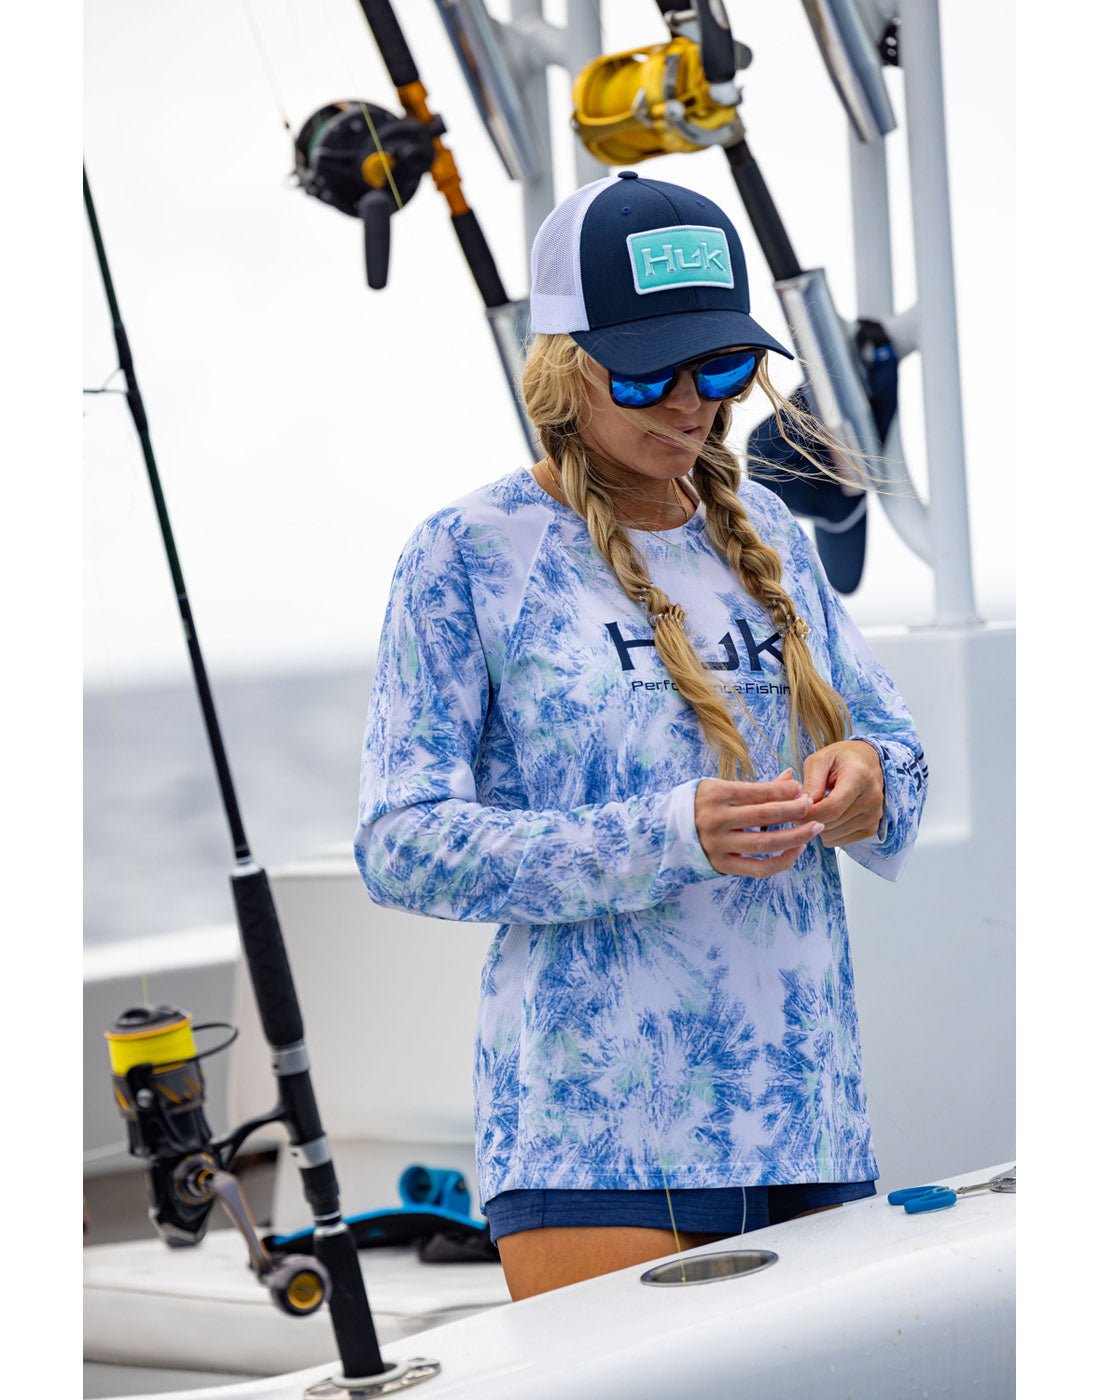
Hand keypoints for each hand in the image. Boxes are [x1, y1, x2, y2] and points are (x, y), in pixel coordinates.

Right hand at [694, 769, 823, 876]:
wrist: (667, 830)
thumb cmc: (702, 805)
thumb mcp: (723, 788)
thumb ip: (759, 787)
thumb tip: (792, 778)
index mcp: (716, 794)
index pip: (759, 793)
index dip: (785, 792)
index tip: (802, 791)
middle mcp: (716, 819)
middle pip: (765, 816)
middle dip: (794, 811)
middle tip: (812, 807)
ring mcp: (718, 844)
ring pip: (765, 843)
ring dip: (795, 836)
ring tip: (814, 829)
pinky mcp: (722, 865)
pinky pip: (758, 868)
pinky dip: (781, 861)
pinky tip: (796, 851)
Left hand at [801, 741, 883, 847]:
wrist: (866, 762)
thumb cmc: (841, 759)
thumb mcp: (820, 760)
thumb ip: (811, 782)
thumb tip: (803, 805)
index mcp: (859, 777)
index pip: (832, 807)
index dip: (808, 813)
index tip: (793, 809)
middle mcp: (871, 798)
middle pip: (831, 822)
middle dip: (809, 819)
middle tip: (800, 808)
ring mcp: (874, 815)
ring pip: (833, 835)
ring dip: (818, 825)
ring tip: (816, 808)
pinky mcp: (872, 828)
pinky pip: (840, 842)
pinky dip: (828, 833)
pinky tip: (827, 816)